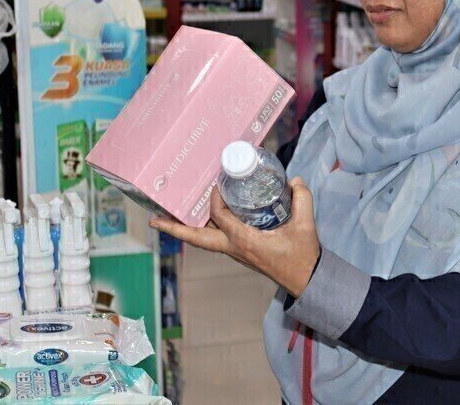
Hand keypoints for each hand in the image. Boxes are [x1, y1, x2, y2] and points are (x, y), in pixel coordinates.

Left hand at [149, 178, 320, 297]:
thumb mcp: (305, 225)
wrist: (305, 279)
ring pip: (204, 239)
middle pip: (196, 239)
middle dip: (174, 229)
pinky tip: (206, 217)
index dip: (214, 199)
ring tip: (171, 215)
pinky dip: (206, 228)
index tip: (218, 183)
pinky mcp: (240, 251)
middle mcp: (234, 247)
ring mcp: (235, 252)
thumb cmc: (302, 255)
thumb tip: (294, 179)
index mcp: (244, 240)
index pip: (219, 217)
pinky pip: (216, 239)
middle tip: (154, 219)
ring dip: (187, 228)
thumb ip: (302, 199)